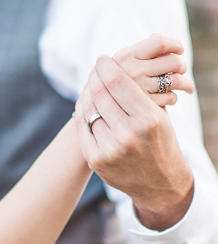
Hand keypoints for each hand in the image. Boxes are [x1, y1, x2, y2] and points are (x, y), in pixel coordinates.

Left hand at [75, 36, 194, 230]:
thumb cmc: (161, 142)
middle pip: (99, 93)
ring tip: (92, 87)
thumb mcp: (160, 117)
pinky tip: (86, 105)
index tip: (103, 59)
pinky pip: (82, 127)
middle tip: (95, 69)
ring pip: (89, 109)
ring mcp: (110, 148)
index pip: (118, 82)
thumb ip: (139, 94)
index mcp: (149, 119)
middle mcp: (129, 134)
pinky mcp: (96, 159)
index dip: (107, 66)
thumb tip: (113, 66)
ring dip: (88, 95)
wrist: (160, 184)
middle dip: (95, 77)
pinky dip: (83, 114)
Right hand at [112, 34, 193, 105]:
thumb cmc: (112, 81)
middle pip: (173, 61)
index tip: (178, 50)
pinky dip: (173, 97)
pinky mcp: (144, 105)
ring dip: (185, 83)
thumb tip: (158, 35)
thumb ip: (139, 51)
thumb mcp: (119, 63)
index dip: (174, 45)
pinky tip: (169, 97)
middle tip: (180, 69)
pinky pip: (170, 97)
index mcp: (125, 56)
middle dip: (181, 65)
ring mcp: (138, 88)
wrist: (94, 108)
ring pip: (176, 80)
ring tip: (186, 86)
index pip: (159, 43)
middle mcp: (132, 70)